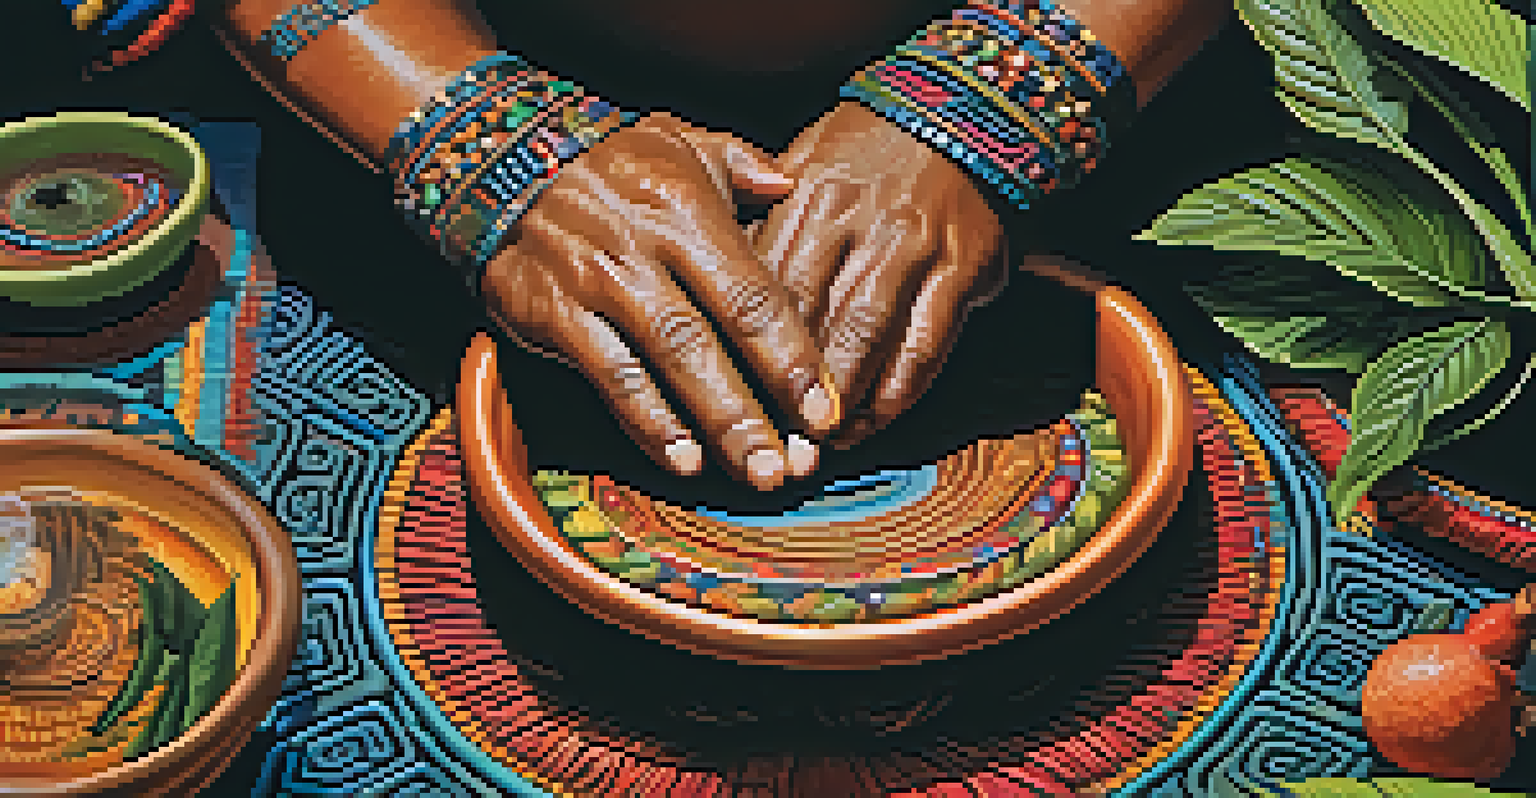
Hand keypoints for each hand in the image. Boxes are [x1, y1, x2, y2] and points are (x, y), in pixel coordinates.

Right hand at [480, 113, 840, 490]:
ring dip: (713, 423)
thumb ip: (742, 163)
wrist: (497, 159)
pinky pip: (608, 375)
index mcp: (687, 210)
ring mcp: (597, 284)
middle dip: (760, 406)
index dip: (793, 356)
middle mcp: (645, 249)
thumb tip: (790, 185)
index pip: (753, 292)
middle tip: (797, 465)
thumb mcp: (677, 139)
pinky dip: (646, 420)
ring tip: (752, 471)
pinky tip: (680, 458)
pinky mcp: (553, 313)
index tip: (824, 409)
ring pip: (665, 362)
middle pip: (713, 337)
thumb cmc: (606, 161)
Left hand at [750, 101, 1007, 447]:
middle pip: (811, 317)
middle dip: (787, 386)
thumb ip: (764, 223)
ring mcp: (912, 248)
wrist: (964, 115)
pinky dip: (898, 390)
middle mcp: (859, 223)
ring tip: (821, 444)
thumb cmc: (868, 151)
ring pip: (866, 335)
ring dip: (840, 398)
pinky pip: (924, 343)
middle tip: (771, 440)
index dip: (747, 349)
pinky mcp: (960, 270)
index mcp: (810, 198)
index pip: (768, 285)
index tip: (729, 398)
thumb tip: (714, 289)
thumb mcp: (805, 164)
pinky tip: (875, 421)